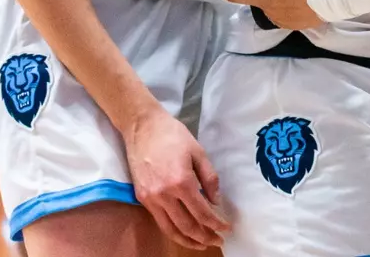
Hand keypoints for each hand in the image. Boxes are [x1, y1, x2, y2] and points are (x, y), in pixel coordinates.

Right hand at [120, 104, 228, 249]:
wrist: (141, 126)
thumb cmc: (172, 134)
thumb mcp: (198, 151)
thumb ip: (209, 178)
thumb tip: (215, 201)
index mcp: (182, 182)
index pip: (202, 213)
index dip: (216, 224)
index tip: (227, 229)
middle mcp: (164, 195)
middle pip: (187, 226)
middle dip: (205, 237)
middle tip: (218, 241)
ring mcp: (151, 198)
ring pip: (171, 229)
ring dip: (188, 240)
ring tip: (202, 244)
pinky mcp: (142, 198)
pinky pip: (160, 221)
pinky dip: (173, 230)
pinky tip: (183, 231)